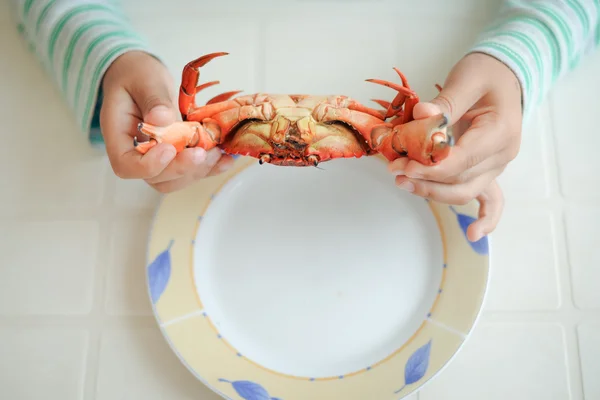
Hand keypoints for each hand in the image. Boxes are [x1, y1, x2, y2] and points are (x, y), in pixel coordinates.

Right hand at [100, 50, 232, 192]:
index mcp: (118, 134)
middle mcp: (136, 152)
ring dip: (199, 171)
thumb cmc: (136, 74)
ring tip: (217, 152)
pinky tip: (227, 158)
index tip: (169, 148)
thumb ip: (153, 99)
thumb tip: (163, 119)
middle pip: (155, 177)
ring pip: (175, 179)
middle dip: (182, 169)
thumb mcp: (144, 78)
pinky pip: (191, 170)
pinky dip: (211, 167)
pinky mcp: (176, 155)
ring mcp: (157, 157)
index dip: (149, 165)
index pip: (126, 165)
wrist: (141, 75)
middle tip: (203, 152)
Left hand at [389, 52, 522, 240]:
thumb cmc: (486, 74)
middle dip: (424, 179)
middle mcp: (502, 155)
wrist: (504, 76)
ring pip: (464, 192)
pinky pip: (491, 201)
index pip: (462, 160)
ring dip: (433, 192)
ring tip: (402, 182)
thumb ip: (444, 103)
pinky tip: (472, 235)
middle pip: (460, 181)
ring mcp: (496, 166)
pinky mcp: (487, 170)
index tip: (404, 165)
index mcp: (501, 132)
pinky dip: (485, 220)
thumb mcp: (466, 79)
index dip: (431, 167)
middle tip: (394, 170)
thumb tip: (421, 114)